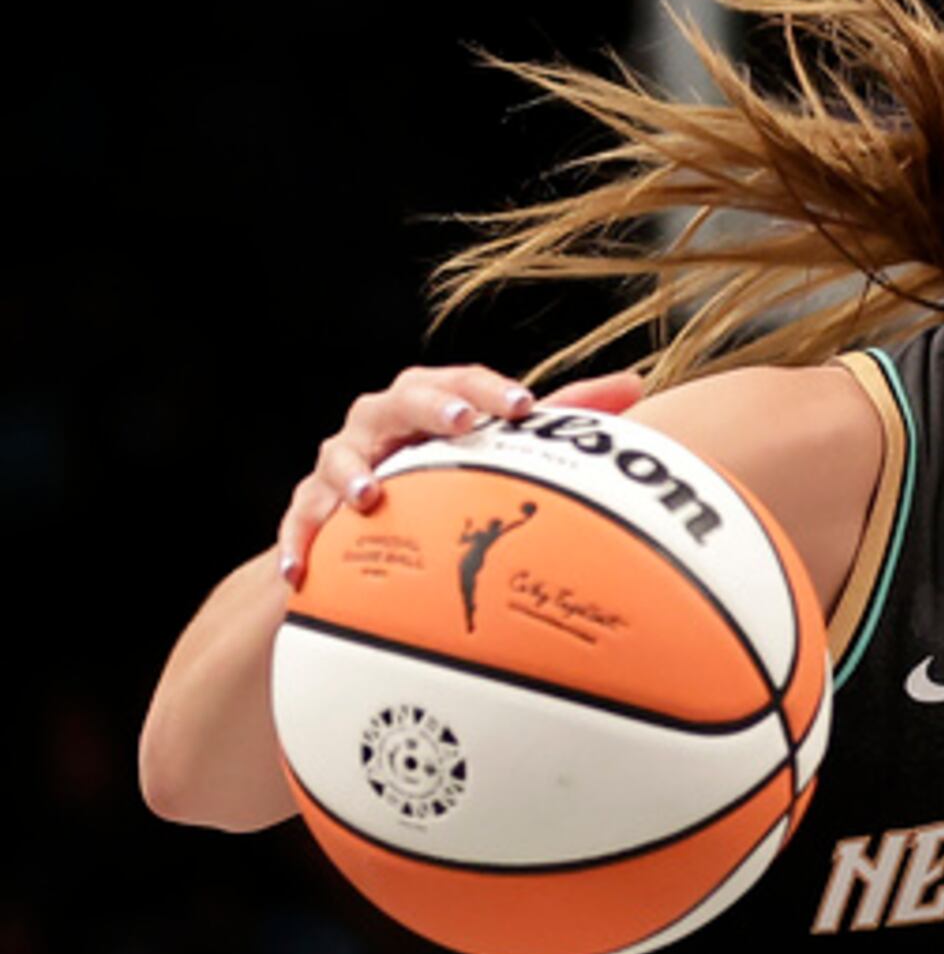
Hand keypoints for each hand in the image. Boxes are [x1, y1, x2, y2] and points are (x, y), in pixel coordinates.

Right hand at [277, 366, 649, 583]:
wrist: (366, 523)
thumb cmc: (446, 472)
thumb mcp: (501, 447)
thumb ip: (562, 417)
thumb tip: (635, 384)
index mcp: (427, 404)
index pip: (456, 381)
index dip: (488, 389)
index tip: (524, 405)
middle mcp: (379, 424)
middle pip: (394, 401)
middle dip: (428, 407)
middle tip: (460, 421)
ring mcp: (338, 465)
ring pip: (335, 457)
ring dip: (350, 474)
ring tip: (371, 495)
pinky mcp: (309, 511)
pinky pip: (298, 523)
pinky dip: (298, 543)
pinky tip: (301, 572)